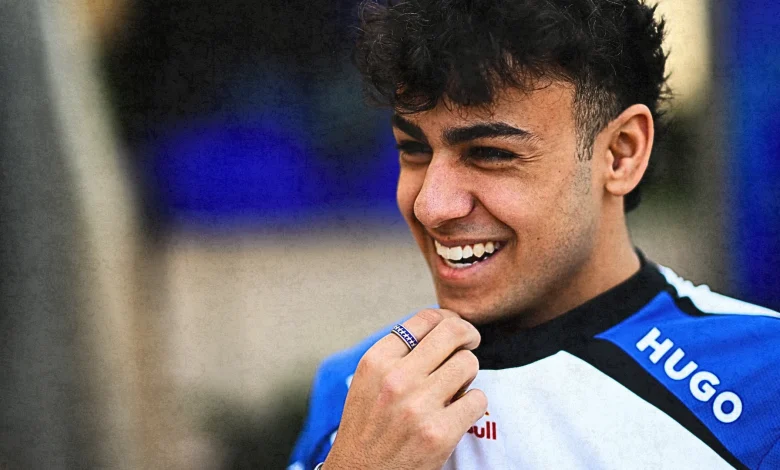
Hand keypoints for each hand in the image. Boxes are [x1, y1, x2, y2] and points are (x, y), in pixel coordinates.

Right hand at [323, 309, 487, 469]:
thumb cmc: (367, 430)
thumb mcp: (368, 382)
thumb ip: (398, 354)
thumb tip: (441, 325)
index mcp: (376, 361)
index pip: (425, 319)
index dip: (447, 319)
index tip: (454, 327)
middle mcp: (396, 379)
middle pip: (452, 332)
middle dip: (468, 335)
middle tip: (471, 343)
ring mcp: (419, 406)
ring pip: (468, 363)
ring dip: (468, 374)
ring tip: (455, 387)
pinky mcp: (440, 433)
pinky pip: (478, 399)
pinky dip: (473, 404)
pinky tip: (457, 412)